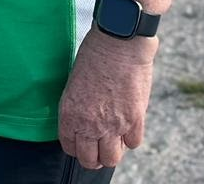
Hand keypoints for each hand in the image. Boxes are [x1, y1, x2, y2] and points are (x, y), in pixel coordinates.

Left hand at [57, 28, 156, 168]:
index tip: (80, 142)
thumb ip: (78, 106)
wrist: (118, 43)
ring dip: (111, 152)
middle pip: (90, 159)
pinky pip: (133, 143)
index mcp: (69, 113)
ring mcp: (113, 124)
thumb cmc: (93, 55)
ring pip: (111, 158)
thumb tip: (84, 120)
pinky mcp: (135, 120)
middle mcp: (89, 123)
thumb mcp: (74, 82)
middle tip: (97, 147)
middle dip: (92, 157)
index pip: (69, 146)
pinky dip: (130, 139)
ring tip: (112, 142)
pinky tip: (127, 127)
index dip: (75, 147)